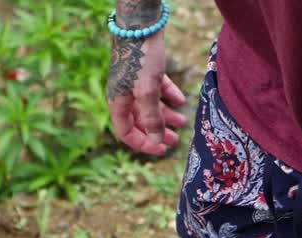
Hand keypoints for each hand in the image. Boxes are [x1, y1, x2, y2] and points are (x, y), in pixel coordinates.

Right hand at [107, 32, 186, 155]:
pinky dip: (169, 96)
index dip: (144, 144)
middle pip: (140, 120)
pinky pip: (157, 88)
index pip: (127, 133)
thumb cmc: (141, 58)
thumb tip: (156, 140)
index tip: (162, 149)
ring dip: (166, 115)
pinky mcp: (146, 69)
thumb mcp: (147, 91)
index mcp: (118, 102)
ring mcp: (135, 81)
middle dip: (158, 131)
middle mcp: (124, 94)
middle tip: (175, 140)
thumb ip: (151, 117)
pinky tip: (182, 100)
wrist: (141, 23)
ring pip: (150, 105)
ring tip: (183, 121)